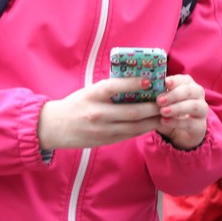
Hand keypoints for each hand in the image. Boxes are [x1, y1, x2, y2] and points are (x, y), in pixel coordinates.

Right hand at [37, 76, 164, 150]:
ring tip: (167, 113)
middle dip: (153, 107)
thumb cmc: (75, 104)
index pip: (114, 87)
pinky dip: (143, 128)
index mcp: (92, 95)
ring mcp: (102, 130)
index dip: (133, 83)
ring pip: (134, 126)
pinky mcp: (105, 140)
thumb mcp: (89, 92)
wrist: (53, 127)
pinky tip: (154, 123)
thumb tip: (138, 82)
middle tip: (168, 100)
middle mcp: (97, 113)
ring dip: (153, 120)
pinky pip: (129, 135)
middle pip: (132, 111)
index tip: (149, 80)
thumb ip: (110, 89)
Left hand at [154, 73, 210, 149]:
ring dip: (177, 107)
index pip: (185, 79)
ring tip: (162, 111)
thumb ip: (156, 95)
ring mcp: (202, 111)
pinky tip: (164, 121)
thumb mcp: (162, 102)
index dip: (175, 80)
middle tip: (159, 100)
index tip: (164, 82)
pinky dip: (177, 122)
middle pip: (192, 91)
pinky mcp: (200, 126)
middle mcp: (198, 96)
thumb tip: (141, 87)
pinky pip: (191, 123)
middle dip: (175, 94)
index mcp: (189, 85)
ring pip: (194, 106)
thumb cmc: (169, 111)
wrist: (180, 132)